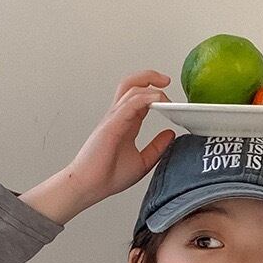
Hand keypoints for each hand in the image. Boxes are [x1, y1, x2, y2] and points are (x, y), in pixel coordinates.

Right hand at [66, 71, 175, 204]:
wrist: (90, 185)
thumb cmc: (109, 176)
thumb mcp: (142, 161)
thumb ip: (156, 147)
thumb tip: (170, 134)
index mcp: (126, 124)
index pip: (140, 99)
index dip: (155, 93)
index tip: (171, 98)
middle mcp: (119, 117)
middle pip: (132, 85)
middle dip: (149, 77)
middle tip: (167, 80)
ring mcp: (114, 118)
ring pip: (131, 88)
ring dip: (150, 85)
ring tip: (165, 90)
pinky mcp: (112, 124)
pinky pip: (130, 103)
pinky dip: (145, 97)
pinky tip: (158, 99)